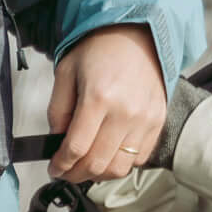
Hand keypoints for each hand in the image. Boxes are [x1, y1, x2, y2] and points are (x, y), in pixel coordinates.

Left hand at [50, 25, 165, 183]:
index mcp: (98, 97)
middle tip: (66, 171)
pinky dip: (121, 164)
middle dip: (76, 174)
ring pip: (119, 168)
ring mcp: (145, 120)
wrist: (137, 36)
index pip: (76, 148)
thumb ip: (57, 110)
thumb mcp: (66, 73)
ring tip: (87, 166)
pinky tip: (109, 153)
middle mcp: (125, 112)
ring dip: (98, 175)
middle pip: (97, 163)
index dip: (61, 165)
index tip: (54, 168)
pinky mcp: (157, 122)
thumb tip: (58, 141)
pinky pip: (138, 159)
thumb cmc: (100, 51)